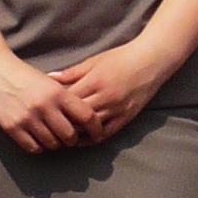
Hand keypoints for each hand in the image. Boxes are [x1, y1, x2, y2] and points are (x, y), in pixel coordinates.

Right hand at [0, 52, 95, 153]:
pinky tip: (38, 138)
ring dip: (55, 143)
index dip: (96, 128)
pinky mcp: (12, 127)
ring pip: (52, 144)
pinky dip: (39, 146)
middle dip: (72, 139)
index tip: (97, 134)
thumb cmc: (25, 77)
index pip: (86, 116)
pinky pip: (34, 147)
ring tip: (52, 135)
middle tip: (69, 136)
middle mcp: (44, 106)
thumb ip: (67, 99)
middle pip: (70, 135)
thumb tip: (87, 119)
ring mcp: (27, 118)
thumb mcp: (50, 83)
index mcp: (57, 93)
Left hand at [48, 41, 162, 144]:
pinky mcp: (126, 116)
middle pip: (77, 116)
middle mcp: (105, 97)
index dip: (55, 107)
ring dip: (76, 133)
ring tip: (63, 134)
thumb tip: (49, 78)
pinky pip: (107, 132)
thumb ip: (72, 72)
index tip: (47, 110)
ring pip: (91, 128)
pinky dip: (93, 138)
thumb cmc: (121, 58)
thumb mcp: (94, 61)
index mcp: (94, 81)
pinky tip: (83, 139)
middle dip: (63, 122)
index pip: (68, 100)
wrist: (150, 61)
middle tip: (51, 126)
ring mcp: (117, 108)